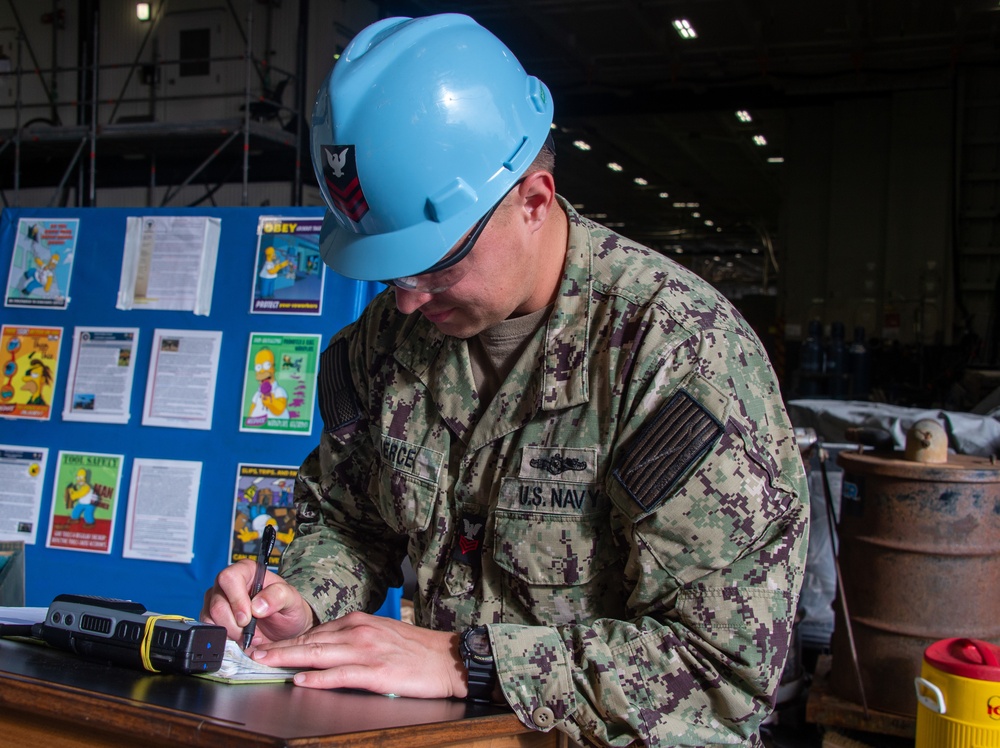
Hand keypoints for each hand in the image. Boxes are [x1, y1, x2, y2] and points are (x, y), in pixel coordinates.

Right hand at [200, 559, 316, 644]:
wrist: (286, 627)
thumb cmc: (288, 608)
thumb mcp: (292, 600)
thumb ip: (279, 596)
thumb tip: (257, 605)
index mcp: (247, 570)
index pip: (229, 578)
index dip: (236, 600)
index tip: (248, 618)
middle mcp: (229, 583)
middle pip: (217, 603)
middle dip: (235, 623)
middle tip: (253, 631)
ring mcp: (218, 599)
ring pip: (211, 617)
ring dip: (231, 632)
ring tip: (250, 635)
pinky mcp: (212, 616)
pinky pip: (209, 627)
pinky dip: (225, 637)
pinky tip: (240, 638)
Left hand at [250, 611, 465, 698]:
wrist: (448, 659)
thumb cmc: (416, 650)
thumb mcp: (381, 634)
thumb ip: (354, 637)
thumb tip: (327, 647)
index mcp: (359, 621)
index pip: (315, 631)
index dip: (288, 640)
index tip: (266, 646)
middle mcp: (359, 631)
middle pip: (311, 640)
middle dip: (279, 648)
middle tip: (252, 653)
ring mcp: (366, 651)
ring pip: (319, 654)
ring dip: (288, 659)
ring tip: (265, 663)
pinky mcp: (376, 673)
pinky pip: (340, 675)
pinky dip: (318, 678)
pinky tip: (300, 680)